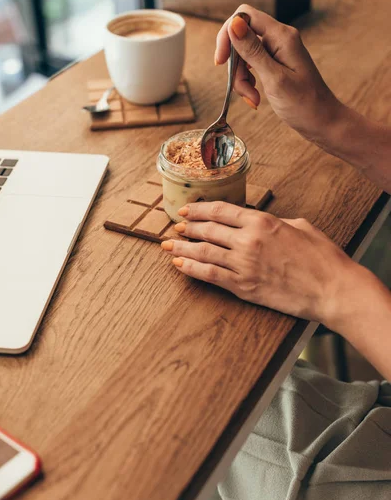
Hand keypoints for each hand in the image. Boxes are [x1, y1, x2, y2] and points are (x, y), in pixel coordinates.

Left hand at [161, 201, 361, 326]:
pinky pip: (210, 276)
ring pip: (203, 253)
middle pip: (208, 230)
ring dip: (182, 248)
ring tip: (167, 246)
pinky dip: (191, 270)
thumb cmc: (321, 257)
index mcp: (262, 222)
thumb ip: (274, 222)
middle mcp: (248, 241)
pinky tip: (179, 266)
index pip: (221, 211)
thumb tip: (260, 223)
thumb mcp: (299, 226)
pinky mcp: (243, 287)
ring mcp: (243, 265)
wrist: (332, 289)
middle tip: (176, 228)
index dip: (199, 210)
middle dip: (188, 228)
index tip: (186, 211)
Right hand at [215, 4, 346, 147]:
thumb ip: (252, 51)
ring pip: (243, 54)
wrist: (322, 121)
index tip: (221, 62)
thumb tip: (234, 24)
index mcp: (282, 36)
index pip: (244, 15)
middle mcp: (279, 38)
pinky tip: (255, 97)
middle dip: (235, 65)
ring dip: (240, 78)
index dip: (227, 34)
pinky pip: (251, 65)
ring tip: (252, 98)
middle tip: (242, 89)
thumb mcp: (274, 78)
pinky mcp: (275, 63)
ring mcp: (277, 50)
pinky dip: (247, 82)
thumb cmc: (304, 104)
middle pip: (241, 37)